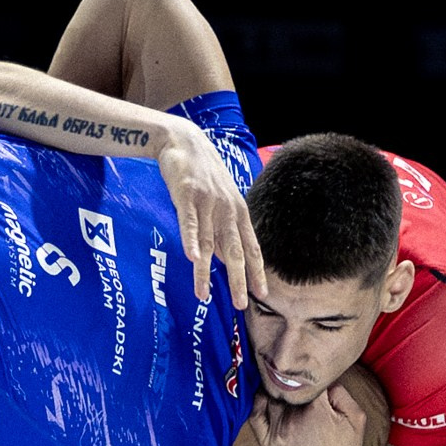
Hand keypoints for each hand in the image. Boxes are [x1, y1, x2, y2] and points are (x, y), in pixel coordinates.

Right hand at [156, 127, 264, 307]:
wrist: (184, 141)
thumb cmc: (202, 174)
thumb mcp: (219, 202)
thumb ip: (221, 229)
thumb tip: (222, 258)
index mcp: (238, 212)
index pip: (251, 247)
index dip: (257, 271)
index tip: (262, 294)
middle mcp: (227, 209)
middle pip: (234, 250)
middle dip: (238, 279)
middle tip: (241, 304)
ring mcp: (208, 202)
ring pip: (208, 243)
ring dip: (205, 271)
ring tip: (203, 295)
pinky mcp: (187, 195)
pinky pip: (189, 223)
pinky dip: (191, 240)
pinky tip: (192, 258)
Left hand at [248, 383, 370, 445]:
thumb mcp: (356, 417)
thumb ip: (341, 392)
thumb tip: (325, 379)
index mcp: (316, 410)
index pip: (306, 380)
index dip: (308, 375)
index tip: (309, 375)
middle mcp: (294, 419)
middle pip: (286, 388)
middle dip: (290, 382)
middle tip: (293, 378)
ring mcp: (278, 433)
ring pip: (270, 400)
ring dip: (275, 392)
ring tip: (279, 385)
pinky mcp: (268, 445)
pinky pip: (255, 418)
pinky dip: (257, 404)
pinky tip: (262, 397)